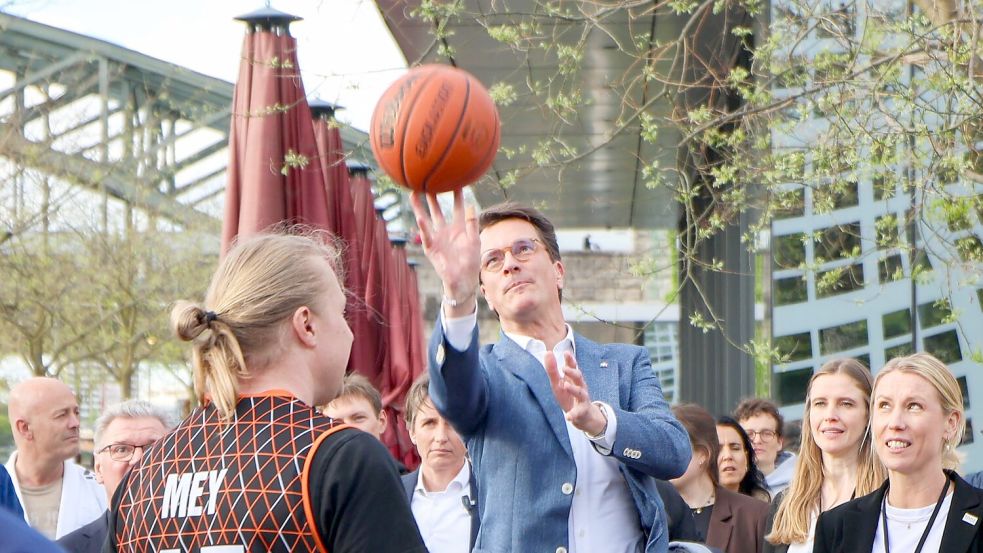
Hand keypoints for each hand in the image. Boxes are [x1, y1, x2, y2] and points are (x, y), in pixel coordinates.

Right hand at [410, 189, 479, 312]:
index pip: (457, 207)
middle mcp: (446, 230)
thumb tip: (471, 205)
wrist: (463, 280)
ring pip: (427, 219)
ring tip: (414, 193)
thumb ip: (472, 223)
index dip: (457, 195)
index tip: (456, 180)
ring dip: (420, 207)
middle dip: (433, 196)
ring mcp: (437, 238)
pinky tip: (419, 217)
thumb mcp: (474, 241)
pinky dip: (423, 227)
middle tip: (429, 181)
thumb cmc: (471, 262)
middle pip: (438, 209)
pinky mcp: (431, 248)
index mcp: (459, 227)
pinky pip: (427, 235)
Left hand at [545, 351, 606, 435]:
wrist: (583, 415)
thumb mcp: (558, 383)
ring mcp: (582, 399)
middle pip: (579, 377)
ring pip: (581, 393)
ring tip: (566, 386)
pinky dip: (573, 415)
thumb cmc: (568, 396)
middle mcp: (580, 386)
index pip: (573, 367)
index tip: (566, 353)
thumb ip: (553, 370)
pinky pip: (578, 413)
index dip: (570, 360)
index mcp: (573, 379)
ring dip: (574, 389)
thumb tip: (547, 352)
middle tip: (564, 369)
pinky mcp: (582, 411)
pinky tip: (568, 417)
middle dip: (573, 372)